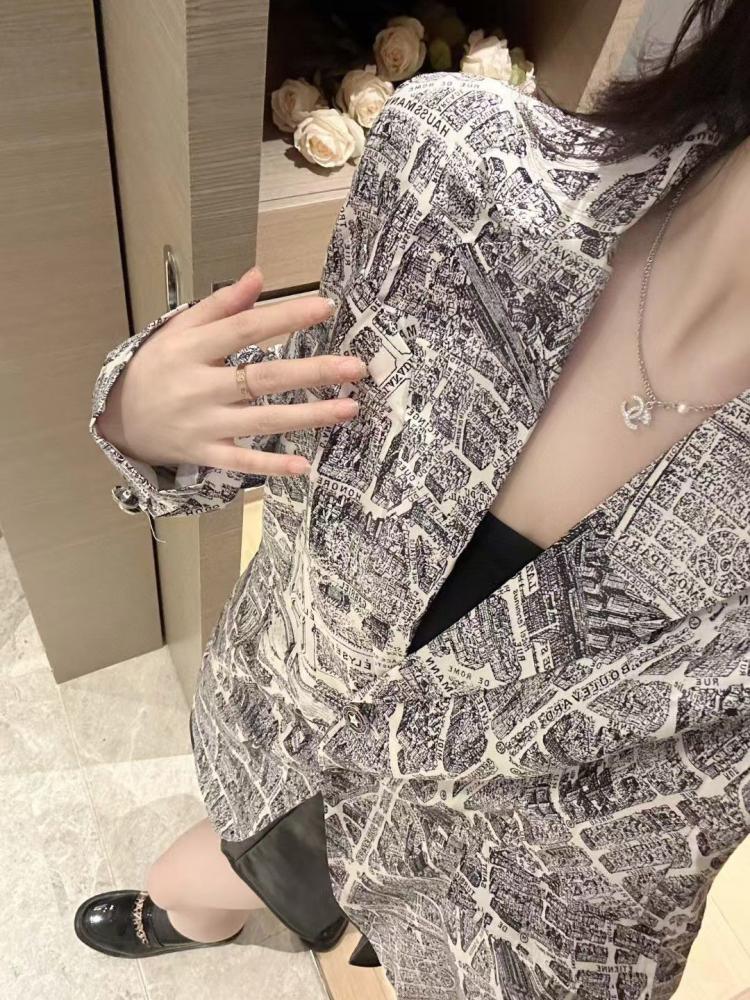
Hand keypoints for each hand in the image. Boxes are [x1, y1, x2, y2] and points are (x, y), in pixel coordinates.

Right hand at [94, 267, 366, 476]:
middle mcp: (200, 387)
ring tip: (350, 407)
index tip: (325, 308)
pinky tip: (305, 465)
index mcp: (192, 349)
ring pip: (263, 421)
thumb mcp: (179, 329)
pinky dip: (272, 466)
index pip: (246, 329)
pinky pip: (243, 463)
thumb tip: (259, 276)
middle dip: (312, 371)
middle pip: (264, 378)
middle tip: (355, 367)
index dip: (286, 317)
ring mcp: (204, 424)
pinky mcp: (207, 454)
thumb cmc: (158, 367)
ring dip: (309, 416)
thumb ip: (220, 305)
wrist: (120, 420)